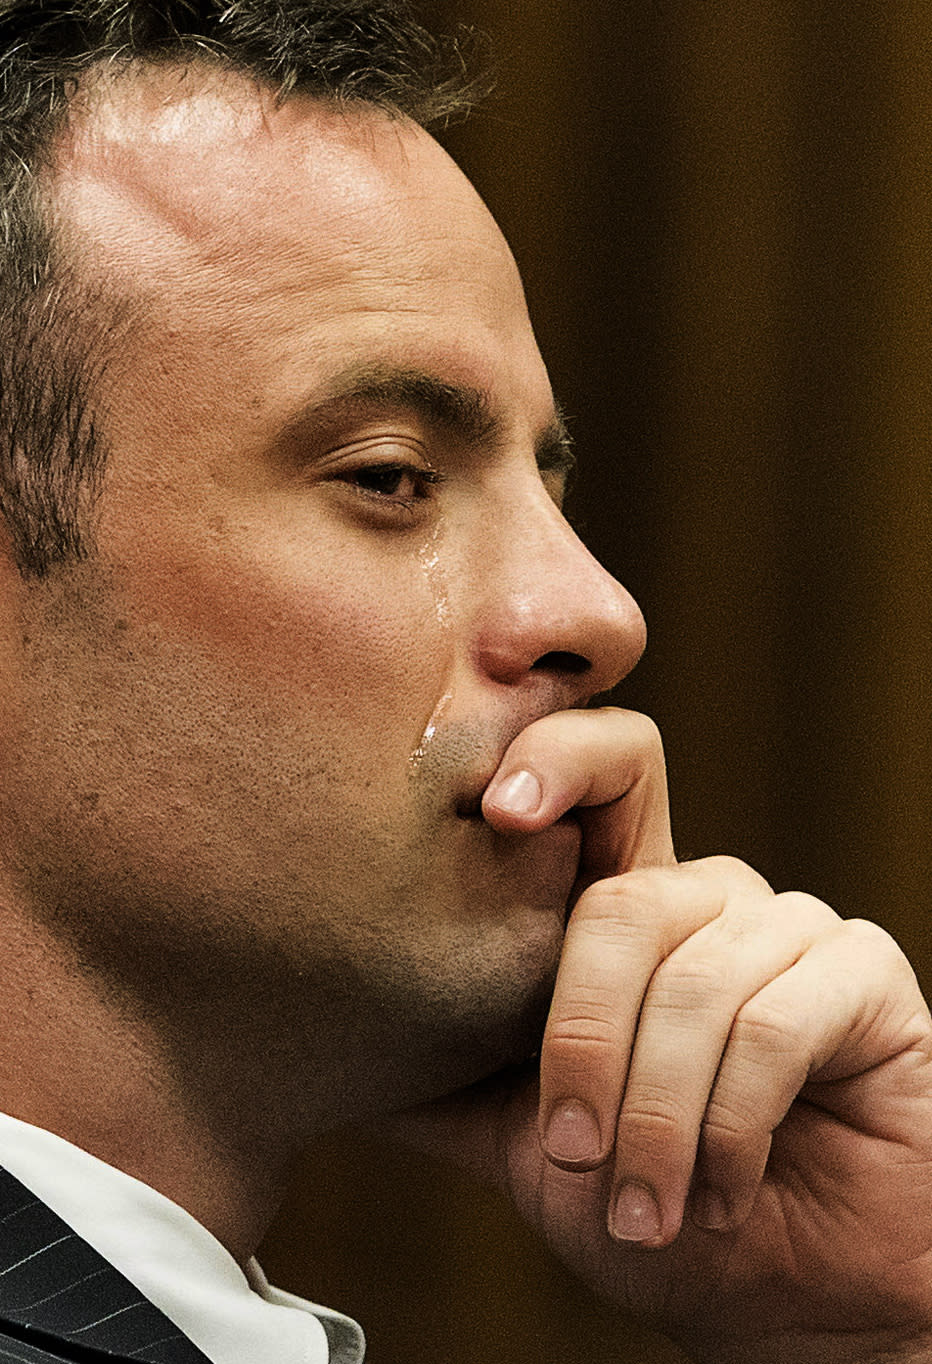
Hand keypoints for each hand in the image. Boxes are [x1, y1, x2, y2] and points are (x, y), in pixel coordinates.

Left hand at [398, 709, 931, 1363]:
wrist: (780, 1299)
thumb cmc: (650, 1210)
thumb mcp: (524, 1145)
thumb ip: (445, 1081)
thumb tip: (324, 1039)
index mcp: (625, 913)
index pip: (603, 770)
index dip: (556, 757)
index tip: (496, 810)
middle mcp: (706, 898)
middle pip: (625, 903)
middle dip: (584, 1048)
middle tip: (574, 1156)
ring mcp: (789, 928)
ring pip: (695, 980)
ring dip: (657, 1119)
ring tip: (644, 1208)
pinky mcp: (863, 973)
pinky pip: (775, 1023)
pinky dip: (730, 1126)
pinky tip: (724, 1193)